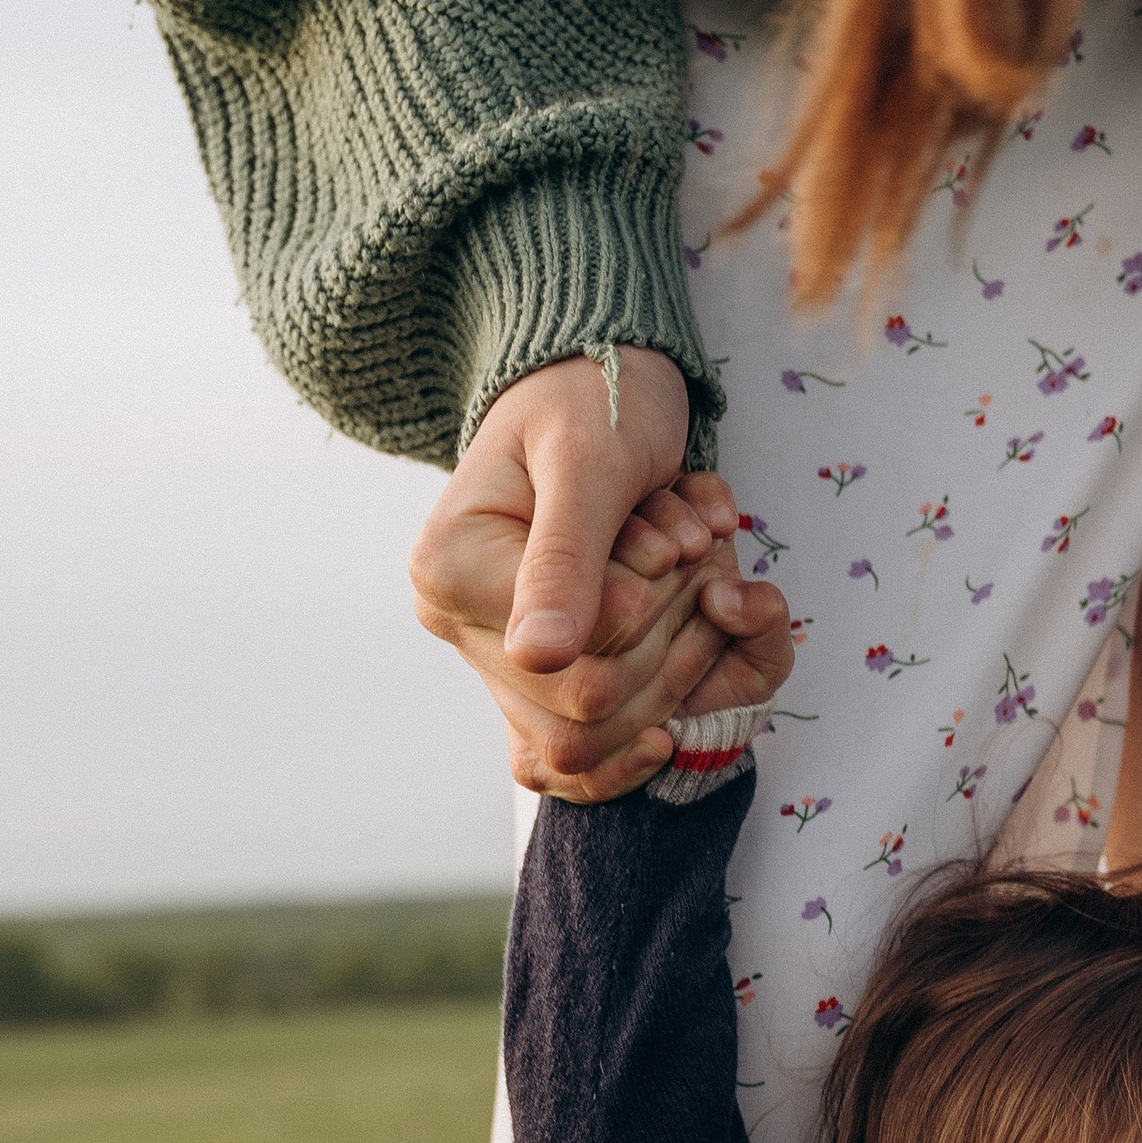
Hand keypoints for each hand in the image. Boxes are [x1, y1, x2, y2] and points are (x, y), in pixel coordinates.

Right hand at [409, 350, 792, 800]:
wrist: (593, 386)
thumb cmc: (589, 402)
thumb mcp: (589, 463)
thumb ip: (567, 558)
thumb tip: (541, 655)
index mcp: (450, 574)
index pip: (575, 659)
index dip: (646, 610)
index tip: (669, 538)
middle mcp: (462, 629)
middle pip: (592, 706)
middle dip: (668, 633)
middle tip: (691, 551)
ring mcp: (499, 661)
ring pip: (602, 735)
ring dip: (676, 659)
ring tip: (686, 578)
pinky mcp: (537, 681)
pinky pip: (585, 757)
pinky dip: (650, 720)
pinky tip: (679, 707)